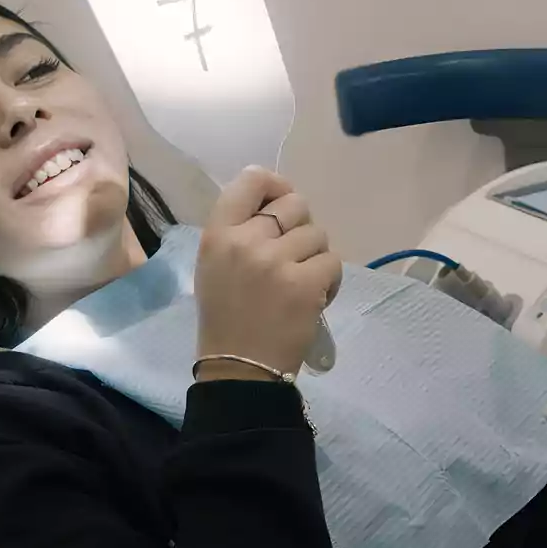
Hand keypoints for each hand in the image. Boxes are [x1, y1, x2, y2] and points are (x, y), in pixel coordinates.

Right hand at [194, 167, 343, 378]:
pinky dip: (329, 279)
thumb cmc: (225, 316)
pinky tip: (313, 297)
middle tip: (291, 256)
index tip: (281, 201)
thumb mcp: (214, 264)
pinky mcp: (304, 284)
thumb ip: (239, 229)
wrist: (239, 367)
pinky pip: (332, 262)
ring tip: (299, 281)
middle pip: (295, 204)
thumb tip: (277, 201)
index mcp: (217, 234)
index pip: (252, 180)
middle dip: (300, 227)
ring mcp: (276, 261)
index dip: (276, 184)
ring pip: (318, 234)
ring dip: (315, 256)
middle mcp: (245, 241)